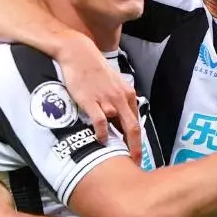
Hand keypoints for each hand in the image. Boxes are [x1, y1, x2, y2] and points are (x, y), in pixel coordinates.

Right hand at [57, 37, 141, 163]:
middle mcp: (120, 98)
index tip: (137, 155)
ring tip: (115, 157)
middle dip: (135, 148)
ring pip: (118, 126)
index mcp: (127, 95)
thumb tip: (120, 119)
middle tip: (134, 162)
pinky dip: (102, 133)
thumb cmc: (94, 69)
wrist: (79, 54)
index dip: (138, 141)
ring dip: (117, 143)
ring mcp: (106, 100)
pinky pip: (100, 122)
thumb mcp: (113, 83)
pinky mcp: (91, 101)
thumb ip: (118, 100)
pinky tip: (101, 141)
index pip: (136, 123)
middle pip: (133, 128)